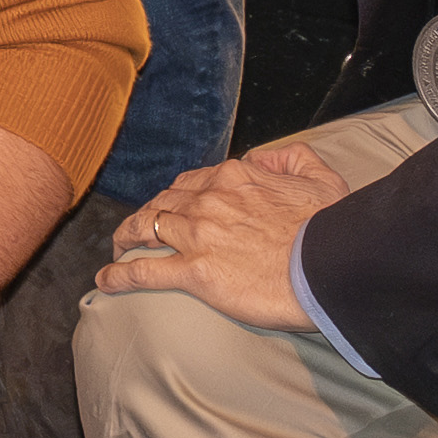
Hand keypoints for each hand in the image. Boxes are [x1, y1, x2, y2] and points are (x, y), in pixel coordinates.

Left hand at [95, 139, 353, 335]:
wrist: (331, 265)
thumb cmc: (331, 227)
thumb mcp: (321, 177)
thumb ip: (292, 158)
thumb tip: (263, 157)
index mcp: (235, 177)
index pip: (192, 182)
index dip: (177, 196)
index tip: (173, 207)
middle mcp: (209, 201)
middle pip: (162, 203)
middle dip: (146, 213)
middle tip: (138, 228)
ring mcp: (198, 236)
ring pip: (145, 229)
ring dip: (126, 237)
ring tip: (117, 249)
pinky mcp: (195, 272)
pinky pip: (144, 270)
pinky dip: (119, 274)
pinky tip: (105, 281)